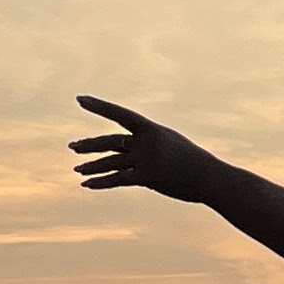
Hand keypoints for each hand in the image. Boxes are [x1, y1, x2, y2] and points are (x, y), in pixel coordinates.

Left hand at [72, 95, 210, 199]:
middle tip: (72, 147)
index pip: (121, 114)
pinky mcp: (149, 177)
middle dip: (89, 144)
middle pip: (111, 141)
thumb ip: (145, 146)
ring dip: (92, 167)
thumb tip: (124, 153)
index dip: (99, 106)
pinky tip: (86, 185)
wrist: (211, 178)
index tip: (80, 99)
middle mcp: (147, 141)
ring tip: (76, 170)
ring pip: (111, 162)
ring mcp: (148, 159)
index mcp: (152, 129)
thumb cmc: (192, 162)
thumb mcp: (169, 145)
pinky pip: (118, 179)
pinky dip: (100, 183)